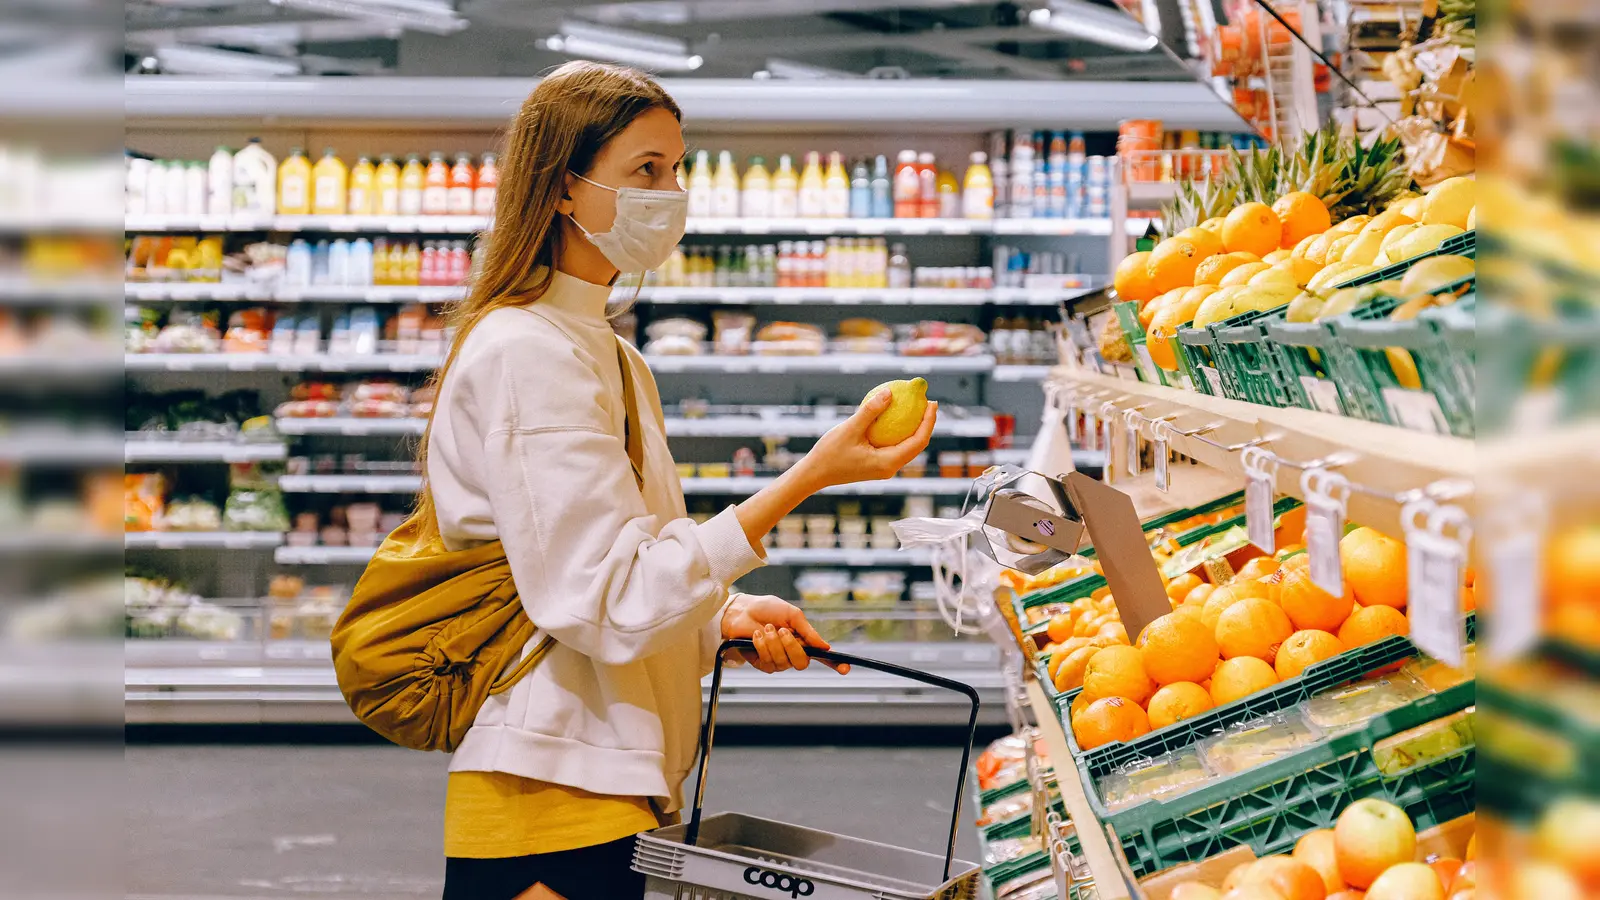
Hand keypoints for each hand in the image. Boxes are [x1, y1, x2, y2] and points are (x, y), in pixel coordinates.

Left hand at [721, 594, 848, 673]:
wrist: (742, 610)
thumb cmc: (767, 609)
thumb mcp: (792, 615)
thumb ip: (808, 631)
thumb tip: (825, 646)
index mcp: (804, 641)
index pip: (823, 656)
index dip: (836, 664)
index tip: (846, 668)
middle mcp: (793, 653)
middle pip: (802, 663)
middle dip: (792, 647)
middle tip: (782, 631)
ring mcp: (778, 660)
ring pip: (784, 663)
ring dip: (774, 644)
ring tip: (766, 628)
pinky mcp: (763, 664)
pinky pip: (769, 663)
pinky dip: (763, 647)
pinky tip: (757, 636)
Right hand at [795, 391, 937, 490]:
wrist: (814, 474)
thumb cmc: (830, 454)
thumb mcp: (850, 429)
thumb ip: (870, 411)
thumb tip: (890, 392)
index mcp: (888, 463)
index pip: (918, 441)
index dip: (928, 421)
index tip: (931, 402)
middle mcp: (890, 468)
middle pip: (917, 445)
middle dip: (925, 423)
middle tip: (927, 401)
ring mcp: (884, 467)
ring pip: (907, 446)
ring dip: (914, 427)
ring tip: (916, 406)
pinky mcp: (877, 464)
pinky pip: (894, 446)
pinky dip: (898, 431)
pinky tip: (894, 416)